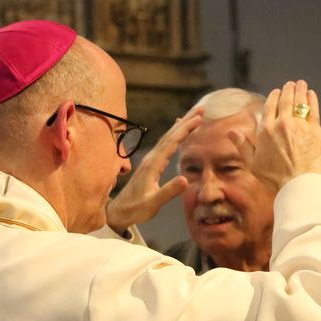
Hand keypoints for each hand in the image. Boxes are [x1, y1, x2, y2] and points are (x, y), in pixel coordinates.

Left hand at [106, 107, 204, 232]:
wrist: (119, 211)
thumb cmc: (136, 209)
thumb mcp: (153, 203)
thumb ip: (168, 191)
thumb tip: (185, 178)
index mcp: (153, 165)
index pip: (172, 142)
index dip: (185, 130)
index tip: (198, 119)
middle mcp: (151, 158)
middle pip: (171, 134)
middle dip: (186, 121)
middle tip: (201, 109)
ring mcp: (150, 159)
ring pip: (168, 137)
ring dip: (181, 125)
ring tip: (194, 115)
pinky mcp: (151, 163)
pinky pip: (165, 143)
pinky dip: (174, 133)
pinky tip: (177, 129)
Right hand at [232, 80, 320, 190]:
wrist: (299, 185)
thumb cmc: (275, 178)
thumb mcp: (253, 163)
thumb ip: (242, 145)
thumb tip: (230, 132)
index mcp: (266, 130)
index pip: (270, 105)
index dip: (274, 96)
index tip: (277, 91)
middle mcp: (282, 124)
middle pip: (286, 100)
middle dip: (288, 89)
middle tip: (291, 84)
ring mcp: (300, 126)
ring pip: (300, 102)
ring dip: (300, 90)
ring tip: (301, 84)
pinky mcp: (315, 131)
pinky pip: (313, 110)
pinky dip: (312, 100)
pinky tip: (311, 95)